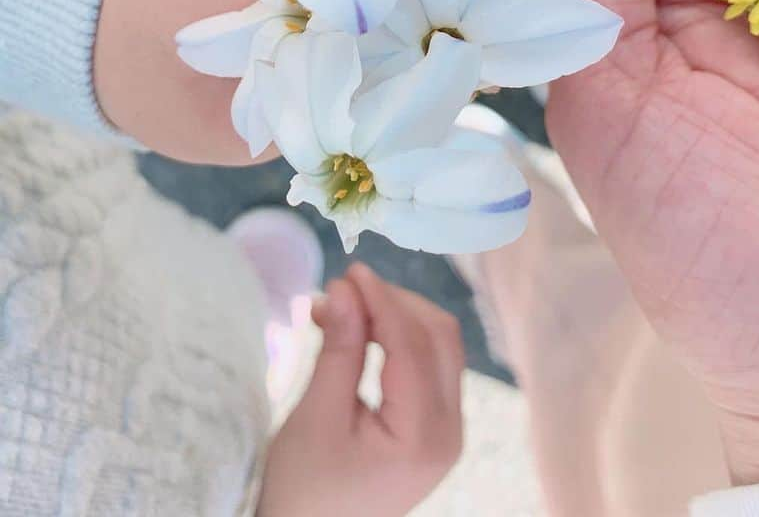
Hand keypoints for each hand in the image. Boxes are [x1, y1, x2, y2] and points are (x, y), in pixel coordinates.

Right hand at [257, 264, 463, 516]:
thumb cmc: (303, 489)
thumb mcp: (316, 418)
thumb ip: (339, 349)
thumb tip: (345, 287)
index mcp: (425, 436)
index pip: (412, 344)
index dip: (382, 300)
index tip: (350, 272)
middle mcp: (451, 432)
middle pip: (438, 337)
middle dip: (392, 303)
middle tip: (342, 290)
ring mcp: (450, 430)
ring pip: (438, 345)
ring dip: (396, 316)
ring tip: (342, 308)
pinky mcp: (437, 427)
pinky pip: (429, 364)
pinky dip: (399, 338)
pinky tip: (361, 329)